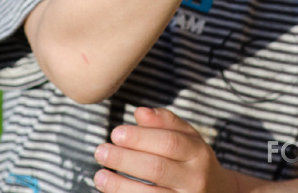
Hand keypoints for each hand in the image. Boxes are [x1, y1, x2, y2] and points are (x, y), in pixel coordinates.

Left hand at [94, 107, 237, 192]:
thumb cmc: (195, 161)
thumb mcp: (188, 138)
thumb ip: (165, 122)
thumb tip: (139, 112)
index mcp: (198, 153)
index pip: (168, 142)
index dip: (140, 138)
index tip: (116, 133)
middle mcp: (195, 179)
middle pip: (157, 168)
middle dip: (125, 159)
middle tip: (101, 151)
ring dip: (120, 186)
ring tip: (100, 175)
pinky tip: (111, 192)